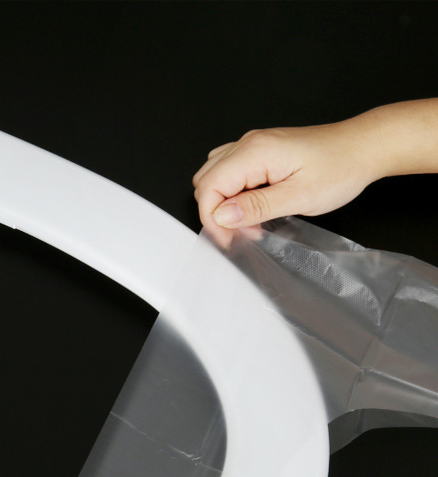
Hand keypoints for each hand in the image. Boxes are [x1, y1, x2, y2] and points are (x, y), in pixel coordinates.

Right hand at [193, 119, 380, 244]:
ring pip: (214, 176)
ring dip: (223, 203)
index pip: (209, 188)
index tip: (229, 239)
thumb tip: (222, 216)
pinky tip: (252, 206)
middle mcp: (249, 144)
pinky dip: (232, 193)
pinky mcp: (260, 151)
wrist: (364, 147)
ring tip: (249, 221)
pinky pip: (230, 171)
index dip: (212, 219)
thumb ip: (256, 206)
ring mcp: (253, 145)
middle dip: (216, 213)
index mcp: (255, 152)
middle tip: (241, 233)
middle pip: (205, 181)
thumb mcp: (299, 196)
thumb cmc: (341, 167)